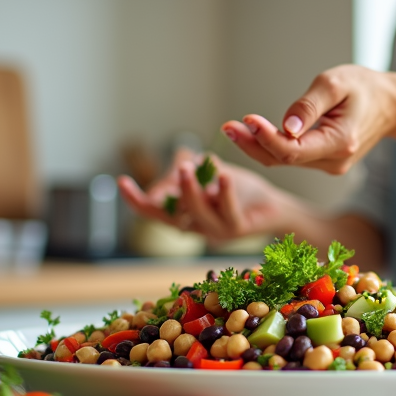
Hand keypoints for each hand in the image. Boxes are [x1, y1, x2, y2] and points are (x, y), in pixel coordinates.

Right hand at [117, 150, 287, 242]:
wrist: (274, 204)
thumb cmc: (240, 189)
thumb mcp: (209, 172)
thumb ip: (190, 167)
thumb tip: (177, 163)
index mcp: (184, 217)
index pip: (153, 212)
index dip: (136, 200)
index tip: (121, 181)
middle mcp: (196, 229)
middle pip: (169, 217)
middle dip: (165, 194)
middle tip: (171, 170)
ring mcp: (216, 232)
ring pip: (196, 215)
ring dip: (190, 191)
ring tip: (189, 167)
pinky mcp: (238, 230)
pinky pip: (227, 213)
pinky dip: (224, 193)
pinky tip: (223, 175)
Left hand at [222, 65, 395, 173]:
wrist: (392, 104)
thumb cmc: (364, 87)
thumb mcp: (336, 83)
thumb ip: (309, 105)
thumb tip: (285, 126)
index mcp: (340, 142)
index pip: (293, 150)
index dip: (266, 137)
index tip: (247, 119)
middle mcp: (334, 161)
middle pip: (284, 159)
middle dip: (253, 143)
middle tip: (226, 126)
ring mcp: (329, 165)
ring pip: (285, 161)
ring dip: (257, 145)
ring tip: (231, 127)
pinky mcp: (324, 162)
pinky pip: (292, 158)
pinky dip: (271, 146)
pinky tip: (251, 133)